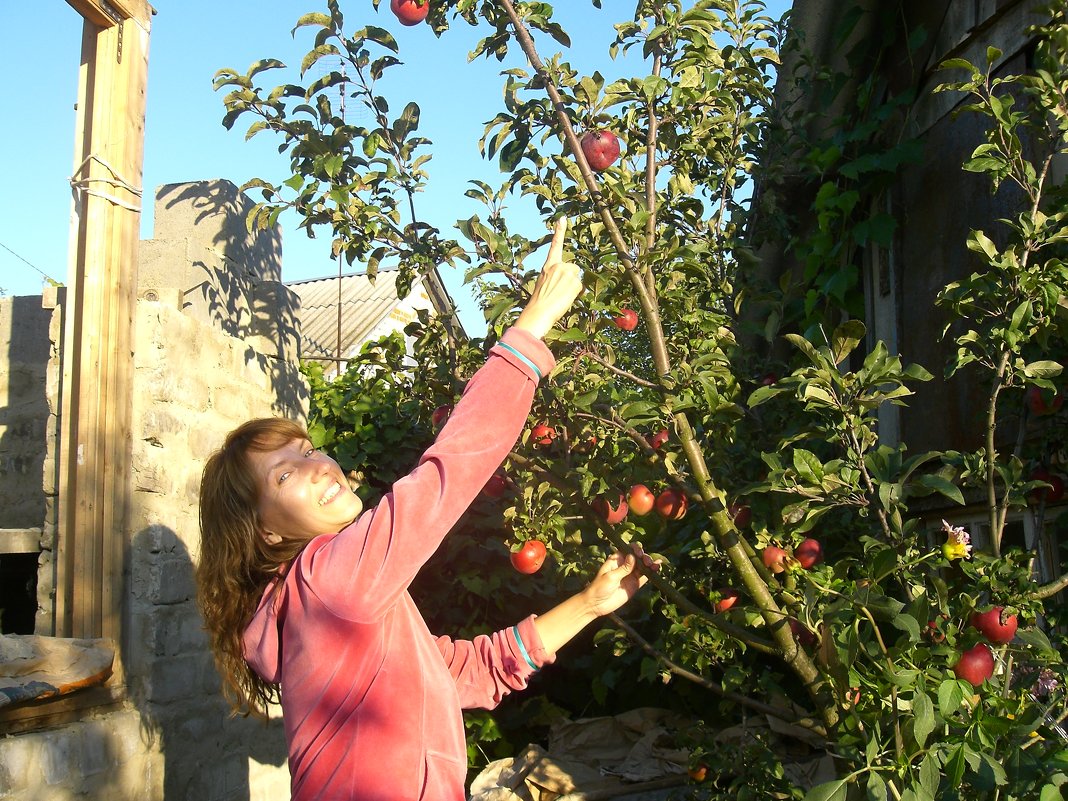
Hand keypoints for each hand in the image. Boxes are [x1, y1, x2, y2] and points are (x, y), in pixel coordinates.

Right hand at [513, 217, 582, 339]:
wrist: (537, 313)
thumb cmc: (538, 303)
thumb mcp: (543, 285)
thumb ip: (555, 278)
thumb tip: (567, 281)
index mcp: (548, 266)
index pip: (555, 245)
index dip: (559, 231)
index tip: (563, 218)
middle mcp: (558, 266)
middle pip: (573, 269)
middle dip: (570, 279)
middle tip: (558, 293)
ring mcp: (567, 273)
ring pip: (577, 279)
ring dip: (572, 288)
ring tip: (560, 297)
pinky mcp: (574, 281)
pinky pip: (580, 288)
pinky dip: (575, 295)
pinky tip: (564, 299)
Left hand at [583, 543, 660, 617]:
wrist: (597, 604)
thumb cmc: (599, 587)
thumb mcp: (610, 576)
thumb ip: (624, 568)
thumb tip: (633, 556)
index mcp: (617, 560)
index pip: (628, 550)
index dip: (635, 549)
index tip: (639, 554)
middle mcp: (625, 565)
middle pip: (638, 557)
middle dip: (644, 557)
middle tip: (647, 562)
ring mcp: (631, 575)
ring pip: (643, 566)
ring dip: (650, 563)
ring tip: (655, 565)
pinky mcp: (635, 584)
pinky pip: (645, 577)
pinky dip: (652, 572)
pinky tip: (658, 568)